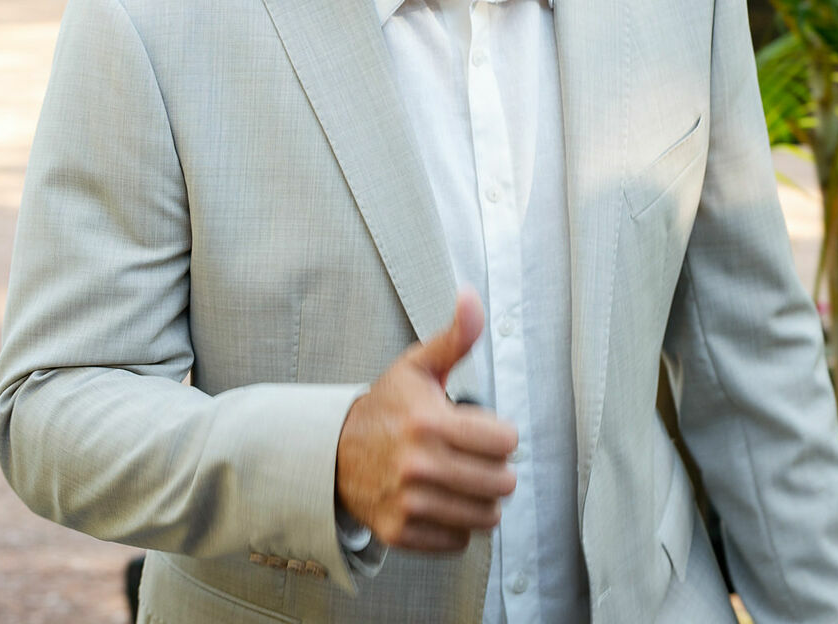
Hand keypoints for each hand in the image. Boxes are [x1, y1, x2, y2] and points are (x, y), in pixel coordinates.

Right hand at [335, 288, 517, 552]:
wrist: (332, 452)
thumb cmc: (386, 408)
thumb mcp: (418, 366)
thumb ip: (455, 336)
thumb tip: (472, 297)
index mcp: (428, 422)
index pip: (505, 442)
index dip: (500, 434)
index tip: (482, 429)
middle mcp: (418, 465)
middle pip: (501, 483)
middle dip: (495, 469)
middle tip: (476, 458)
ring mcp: (408, 503)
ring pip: (486, 516)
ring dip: (481, 500)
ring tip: (463, 480)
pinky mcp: (400, 532)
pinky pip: (458, 540)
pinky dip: (456, 524)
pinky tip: (441, 501)